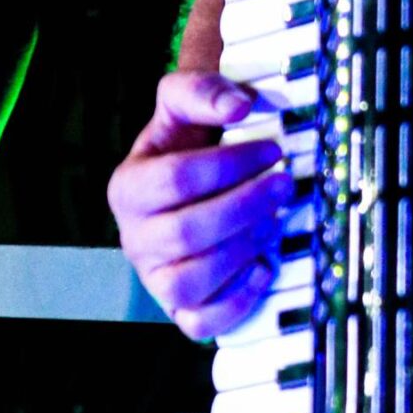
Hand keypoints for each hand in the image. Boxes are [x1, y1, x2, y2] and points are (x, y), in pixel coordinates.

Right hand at [107, 71, 294, 340]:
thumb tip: (239, 104)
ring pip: (191, 279)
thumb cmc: (188, 143)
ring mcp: (155, 278)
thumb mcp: (183, 105)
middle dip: (246, 205)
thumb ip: (202, 89)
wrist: (190, 180)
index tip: (272, 149)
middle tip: (285, 184)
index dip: (231, 163)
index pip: (176, 177)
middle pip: (186, 231)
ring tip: (275, 220)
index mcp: (128, 187)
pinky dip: (237, 299)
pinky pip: (201, 322)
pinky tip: (263, 265)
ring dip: (243, 248)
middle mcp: (134, 238)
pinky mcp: (180, 309)